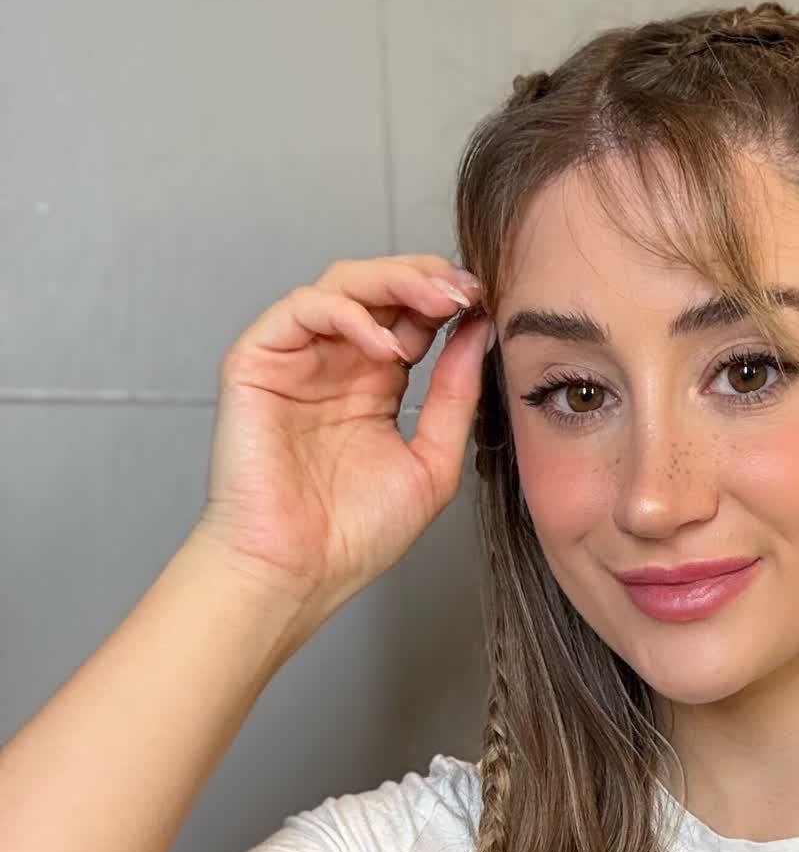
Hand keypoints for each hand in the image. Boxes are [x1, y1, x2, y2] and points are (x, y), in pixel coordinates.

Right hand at [196, 253, 493, 611]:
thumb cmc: (354, 535)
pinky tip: (386, 343)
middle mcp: (334, 364)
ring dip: (394, 281)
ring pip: (342, 285)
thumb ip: (454, 396)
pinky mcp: (256, 362)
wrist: (298, 573)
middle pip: (379, 288)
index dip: (448, 302)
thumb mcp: (431, 462)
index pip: (411, 318)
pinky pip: (302, 309)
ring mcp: (295, 360)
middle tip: (467, 289)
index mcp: (373, 385)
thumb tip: (479, 333)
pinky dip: (348, 312)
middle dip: (426, 278)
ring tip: (438, 302)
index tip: (487, 303)